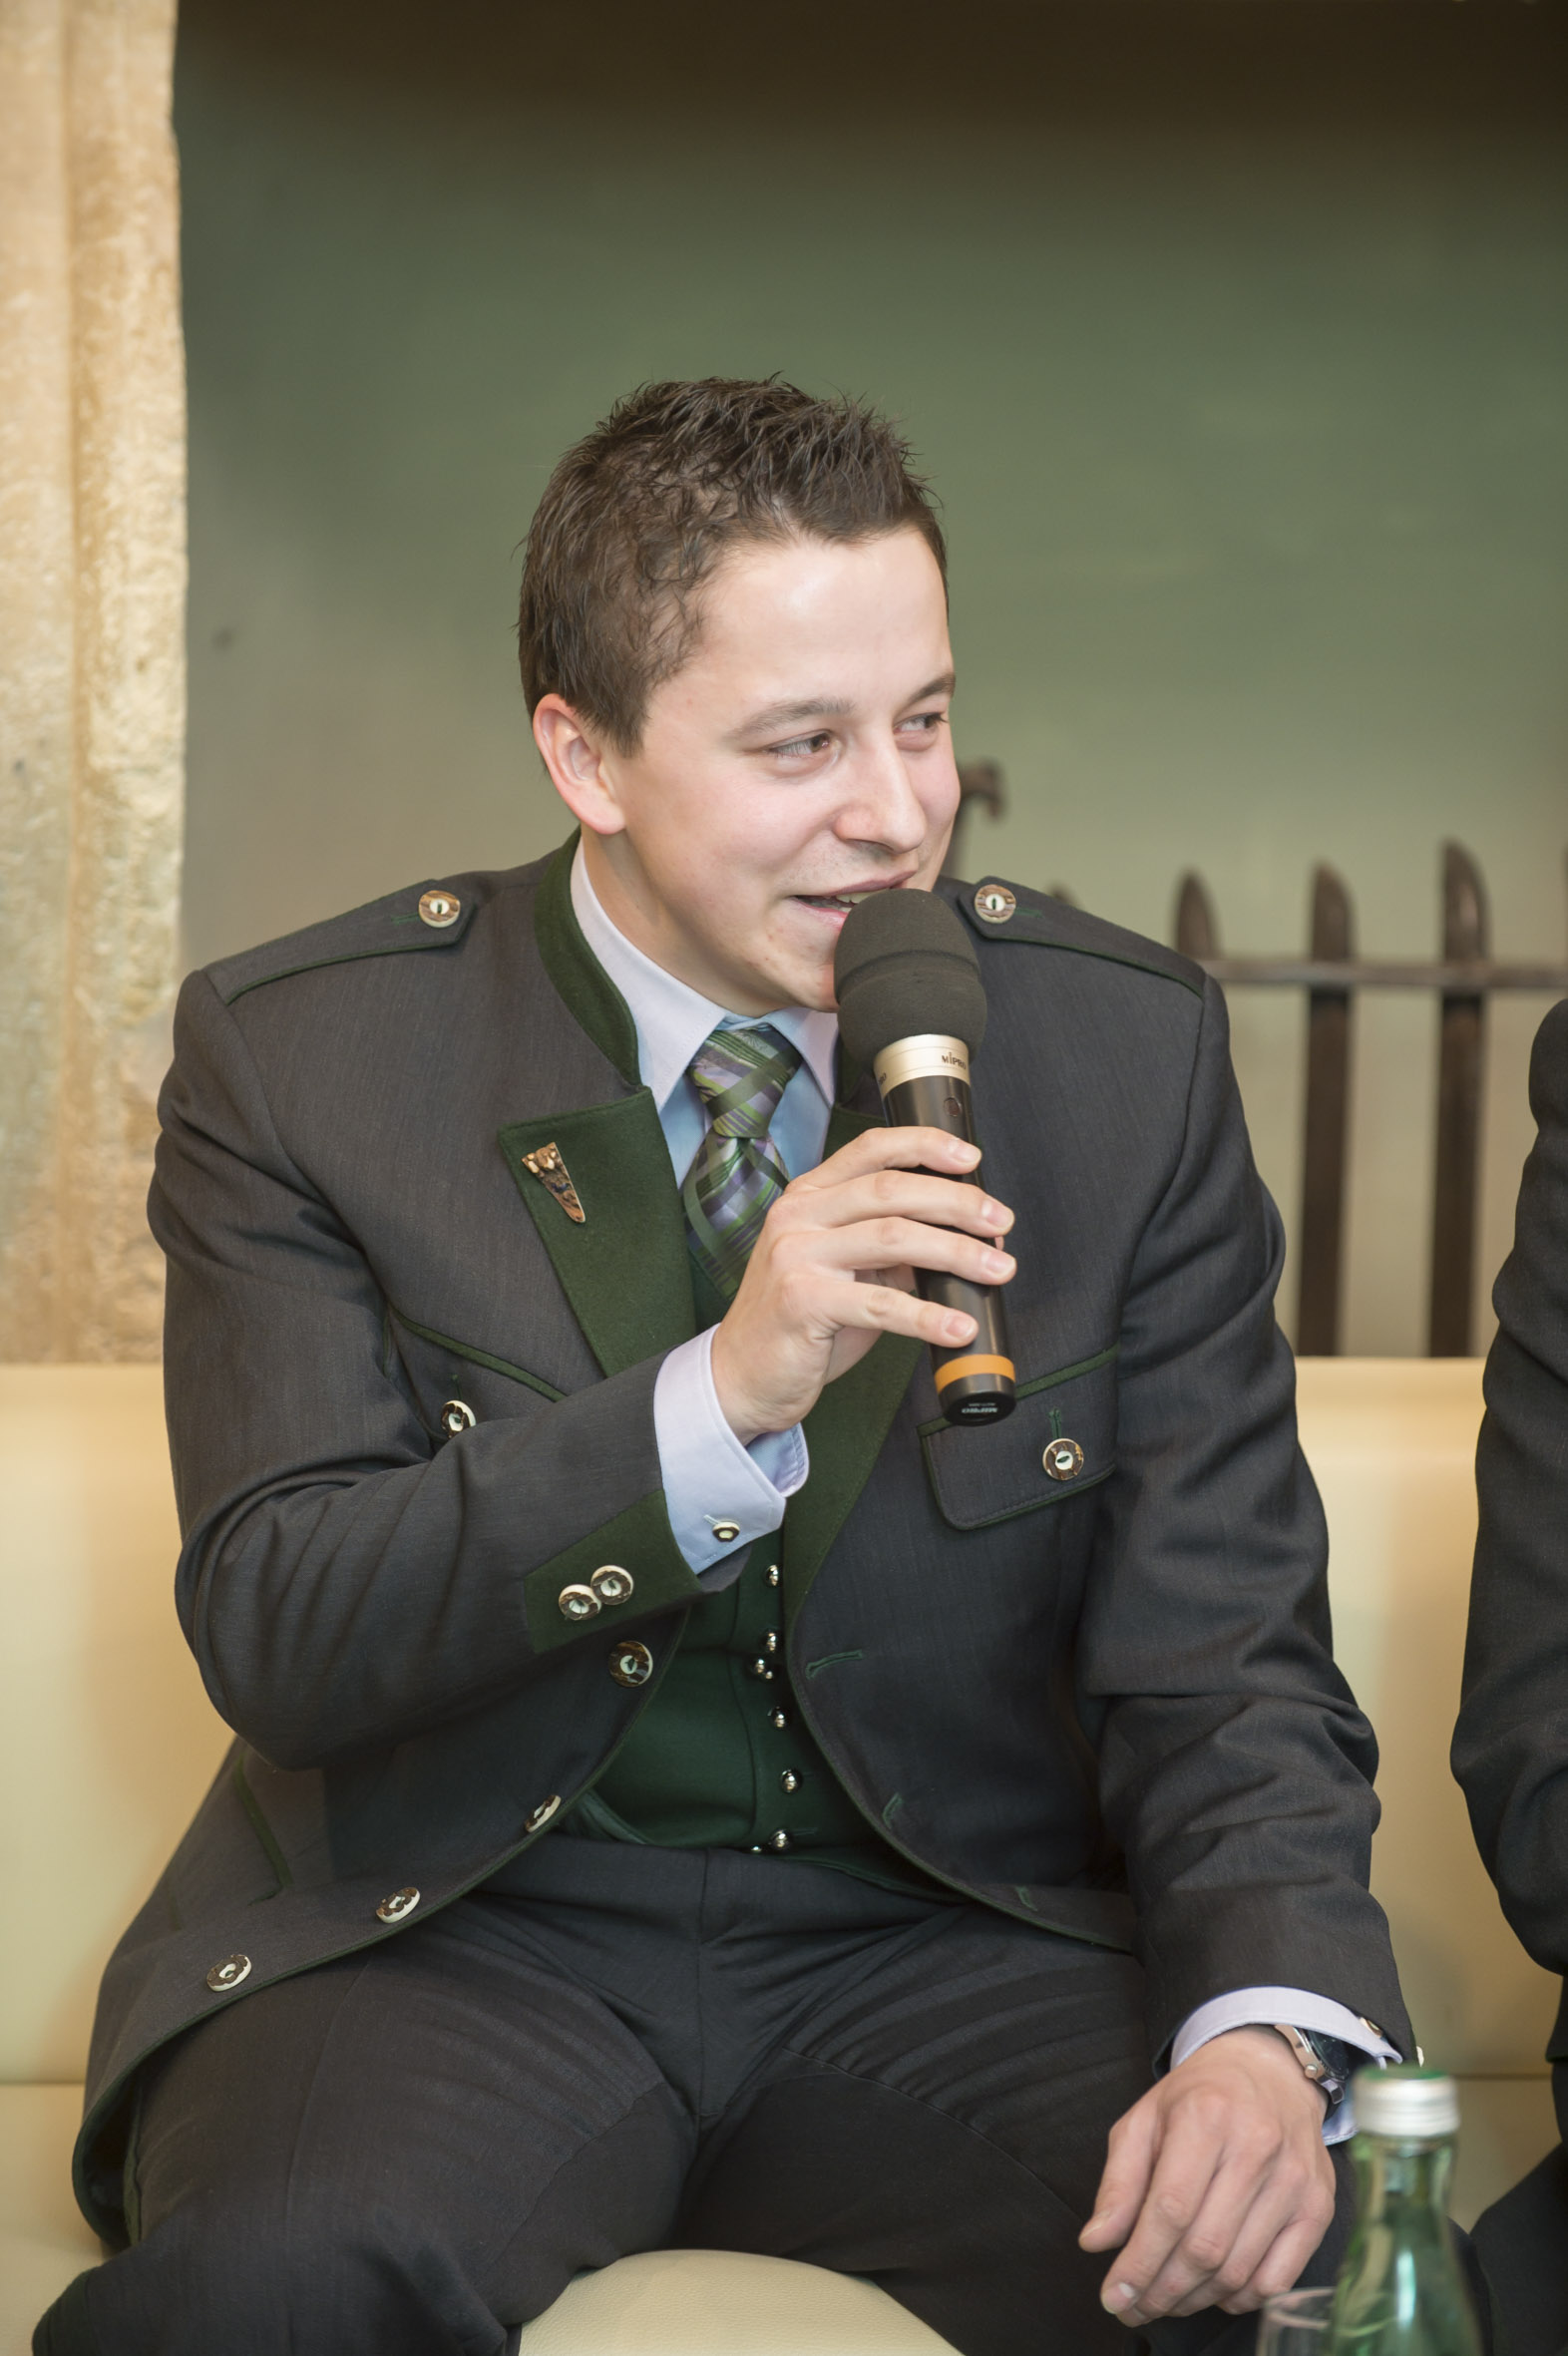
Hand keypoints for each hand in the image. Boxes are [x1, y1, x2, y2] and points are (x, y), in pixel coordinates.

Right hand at [709, 1125, 1014, 1442]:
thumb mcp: (844, 1268)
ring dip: (956, 1252)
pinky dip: (928, 1316)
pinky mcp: (802, 1302)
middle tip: (1000, 1221)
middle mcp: (799, 1216)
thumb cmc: (798, 1321)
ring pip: (893, 1237)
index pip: (871, 1150)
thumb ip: (890, 1245)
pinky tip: (958, 1325)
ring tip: (997, 1268)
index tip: (970, 1157)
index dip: (925, 1145)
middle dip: (958, 1202)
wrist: (741, 1373)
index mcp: (809, 1197)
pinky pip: (880, 1304)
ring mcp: (797, 1256)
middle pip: (891, 1190)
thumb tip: (963, 1235)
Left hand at [1079, 2027, 1335, 2323]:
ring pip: (1238, 2270)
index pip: (1170, 2210)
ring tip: (1166, 2301)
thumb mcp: (1146, 2120)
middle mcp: (1256, 2147)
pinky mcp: (1318, 2207)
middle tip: (1135, 2307)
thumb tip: (1096, 2242)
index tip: (1114, 2295)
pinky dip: (1240, 2298)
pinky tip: (1213, 2291)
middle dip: (1161, 2291)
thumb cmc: (1201, 2097)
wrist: (1271, 2072)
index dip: (1139, 2263)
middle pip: (1204, 2248)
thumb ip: (1119, 2182)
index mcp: (1206, 2116)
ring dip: (1195, 2300)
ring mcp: (1294, 2180)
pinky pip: (1278, 2279)